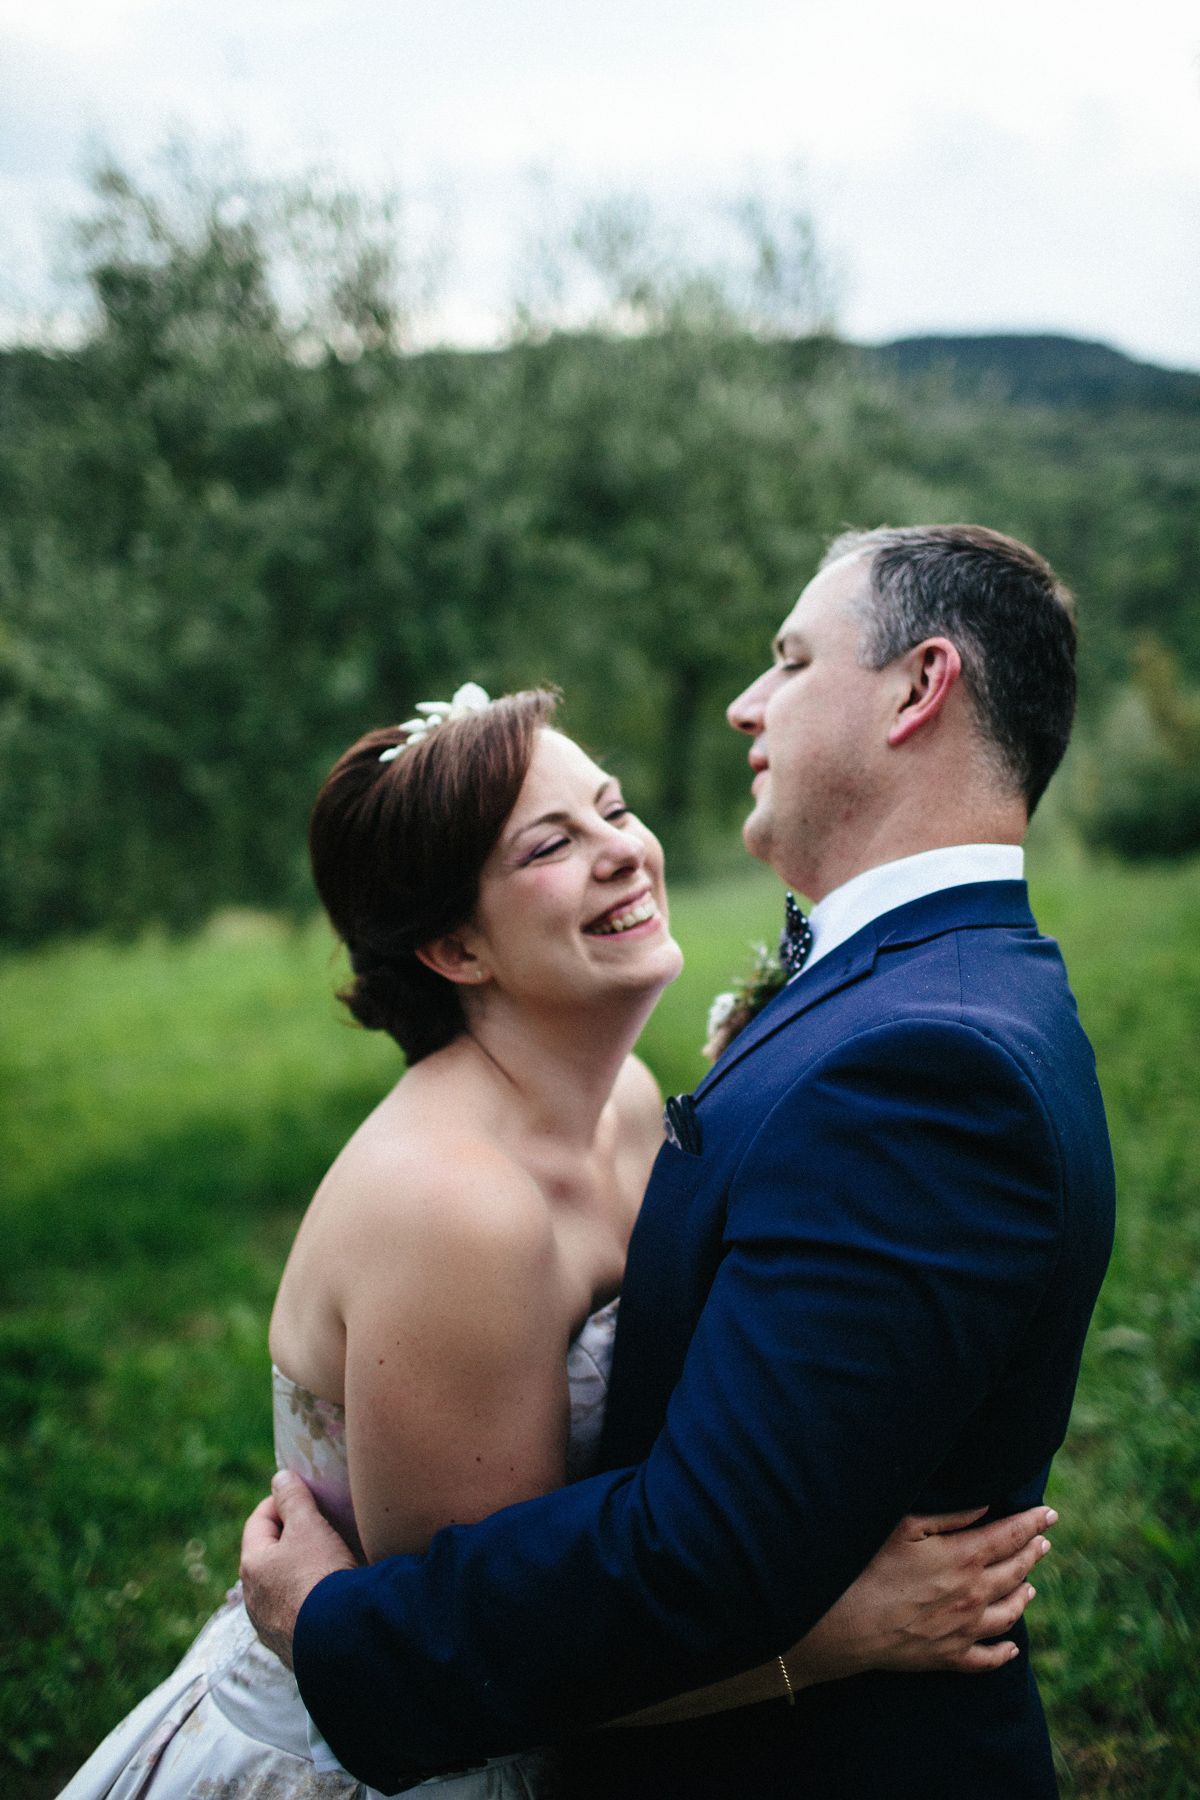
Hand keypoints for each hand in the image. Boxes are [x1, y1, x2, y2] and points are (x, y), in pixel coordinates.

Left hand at [240, 1471, 359, 1668]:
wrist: (338, 1639)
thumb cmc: (319, 1575)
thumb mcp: (309, 1527)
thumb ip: (293, 1499)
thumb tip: (280, 1477)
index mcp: (252, 1565)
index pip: (258, 1521)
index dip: (279, 1501)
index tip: (301, 1495)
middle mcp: (253, 1599)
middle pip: (268, 1556)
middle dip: (289, 1538)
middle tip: (318, 1526)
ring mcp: (269, 1627)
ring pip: (280, 1588)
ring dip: (297, 1572)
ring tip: (325, 1561)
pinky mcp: (290, 1647)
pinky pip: (295, 1614)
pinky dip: (307, 1599)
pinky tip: (327, 1597)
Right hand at [785, 1504, 1056, 1685]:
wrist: (846, 1624)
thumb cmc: (869, 1565)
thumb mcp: (906, 1527)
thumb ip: (950, 1515)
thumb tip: (986, 1505)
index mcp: (965, 1558)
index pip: (1010, 1536)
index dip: (1033, 1523)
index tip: (1051, 1513)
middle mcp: (974, 1595)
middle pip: (1015, 1572)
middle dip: (1032, 1553)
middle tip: (1044, 1542)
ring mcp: (965, 1629)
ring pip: (1009, 1614)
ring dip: (1024, 1597)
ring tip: (1031, 1586)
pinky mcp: (950, 1657)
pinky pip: (988, 1658)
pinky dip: (1005, 1652)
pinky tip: (1011, 1647)